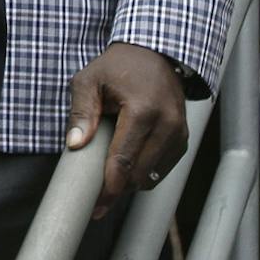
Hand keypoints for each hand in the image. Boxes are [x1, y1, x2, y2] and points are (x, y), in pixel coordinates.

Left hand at [66, 43, 188, 219]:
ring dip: (130, 182)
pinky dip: (143, 173)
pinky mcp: (183, 139)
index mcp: (143, 110)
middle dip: (117, 190)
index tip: (95, 205)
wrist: (155, 53)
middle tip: (96, 197)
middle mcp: (167, 124)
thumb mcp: (90, 80)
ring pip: (152, 176)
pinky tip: (126, 167)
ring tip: (108, 176)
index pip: (124, 160)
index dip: (109, 188)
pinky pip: (162, 169)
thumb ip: (81, 111)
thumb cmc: (119, 66)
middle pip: (139, 174)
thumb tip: (76, 145)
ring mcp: (179, 133)